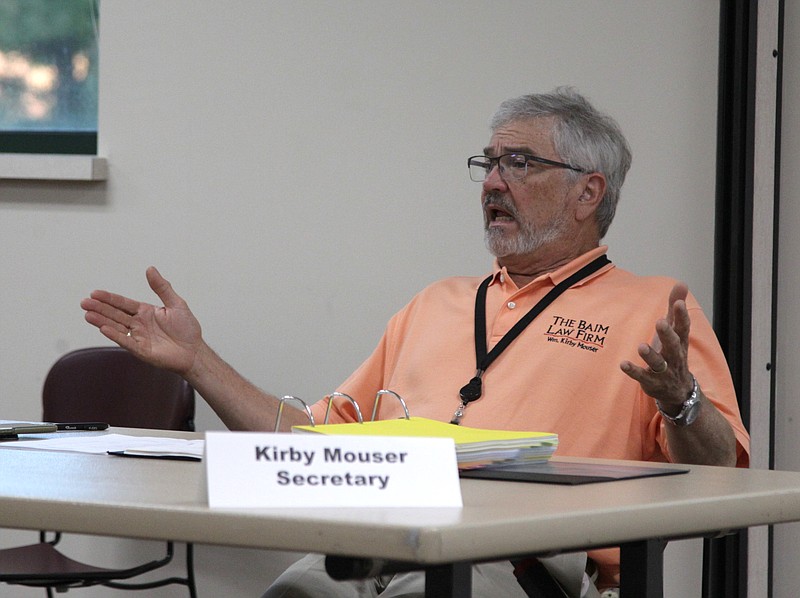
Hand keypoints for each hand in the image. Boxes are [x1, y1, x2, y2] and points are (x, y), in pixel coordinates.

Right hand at [80, 267, 201, 375]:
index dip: (109, 298)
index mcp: (145, 312)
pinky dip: (115, 335)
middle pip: (116, 314)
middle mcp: (139, 324)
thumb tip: (150, 269)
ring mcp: (139, 337)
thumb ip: (162, 287)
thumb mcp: (176, 303)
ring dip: (102, 321)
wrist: (195, 351)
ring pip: (117, 327)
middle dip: (100, 308)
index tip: (94, 293)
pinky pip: (127, 341)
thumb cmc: (187, 328)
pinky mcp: (142, 350)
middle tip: (84, 303)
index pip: (123, 303)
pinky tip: (104, 328)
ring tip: (87, 315)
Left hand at [620, 282, 694, 410]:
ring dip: (650, 355)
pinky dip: (633, 371)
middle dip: (667, 334)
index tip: (678, 303)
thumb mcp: (676, 331)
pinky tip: (623, 364)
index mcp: (680, 342)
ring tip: (641, 346)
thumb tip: (682, 283)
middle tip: (660, 322)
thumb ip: (675, 308)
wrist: (678, 391)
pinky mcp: (651, 382)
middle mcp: (674, 356)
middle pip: (673, 345)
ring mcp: (664, 371)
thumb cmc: (674, 353)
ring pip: (659, 363)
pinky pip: (642, 376)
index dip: (681, 316)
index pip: (683, 327)